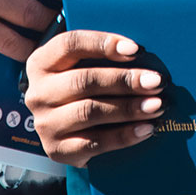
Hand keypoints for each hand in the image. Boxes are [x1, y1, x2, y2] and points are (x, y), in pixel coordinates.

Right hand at [23, 29, 165, 166]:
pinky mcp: (57, 150)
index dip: (103, 44)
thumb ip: (105, 57)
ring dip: (128, 108)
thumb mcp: (84, 67)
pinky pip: (95, 142)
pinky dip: (124, 135)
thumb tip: (143, 53)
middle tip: (155, 82)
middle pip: (84, 80)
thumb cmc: (85, 90)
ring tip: (156, 105)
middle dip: (124, 80)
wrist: (69, 134)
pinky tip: (146, 128)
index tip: (136, 49)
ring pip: (90, 111)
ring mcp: (45, 124)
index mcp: (42, 63)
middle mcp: (38, 93)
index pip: (70, 44)